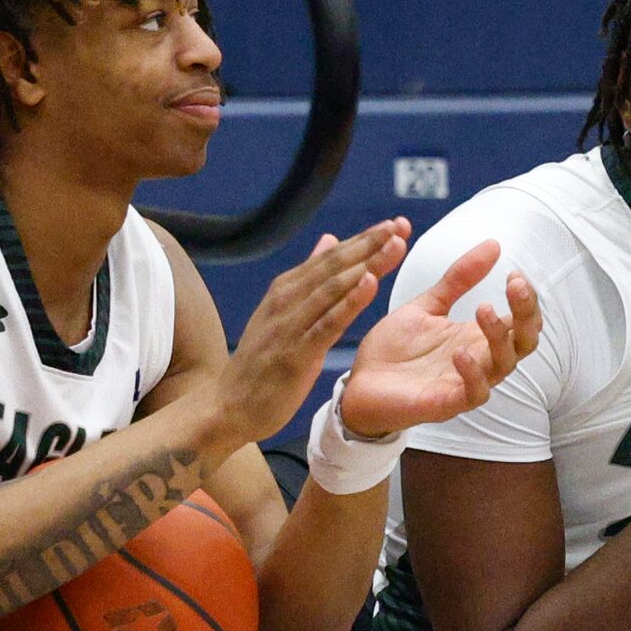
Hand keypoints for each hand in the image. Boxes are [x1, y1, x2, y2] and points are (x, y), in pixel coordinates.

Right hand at [210, 220, 410, 446]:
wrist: (229, 406)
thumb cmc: (260, 363)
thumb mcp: (284, 313)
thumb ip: (310, 278)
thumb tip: (329, 241)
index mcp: (287, 289)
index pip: (331, 257)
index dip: (364, 239)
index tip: (395, 224)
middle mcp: (287, 300)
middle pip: (335, 265)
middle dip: (370, 243)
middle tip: (401, 225)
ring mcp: (290, 325)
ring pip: (333, 288)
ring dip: (366, 265)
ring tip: (394, 246)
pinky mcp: (295, 353)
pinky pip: (327, 324)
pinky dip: (348, 303)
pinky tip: (369, 285)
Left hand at [334, 239, 540, 437]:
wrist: (359, 383)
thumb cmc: (394, 349)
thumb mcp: (427, 305)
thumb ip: (459, 279)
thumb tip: (493, 244)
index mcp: (477, 337)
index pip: (520, 321)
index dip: (525, 298)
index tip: (513, 273)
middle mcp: (479, 360)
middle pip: (524, 342)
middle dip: (527, 313)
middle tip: (515, 286)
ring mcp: (465, 383)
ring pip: (504, 365)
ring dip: (500, 336)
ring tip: (482, 308)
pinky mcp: (447, 403)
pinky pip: (475, 394)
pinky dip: (474, 374)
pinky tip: (461, 352)